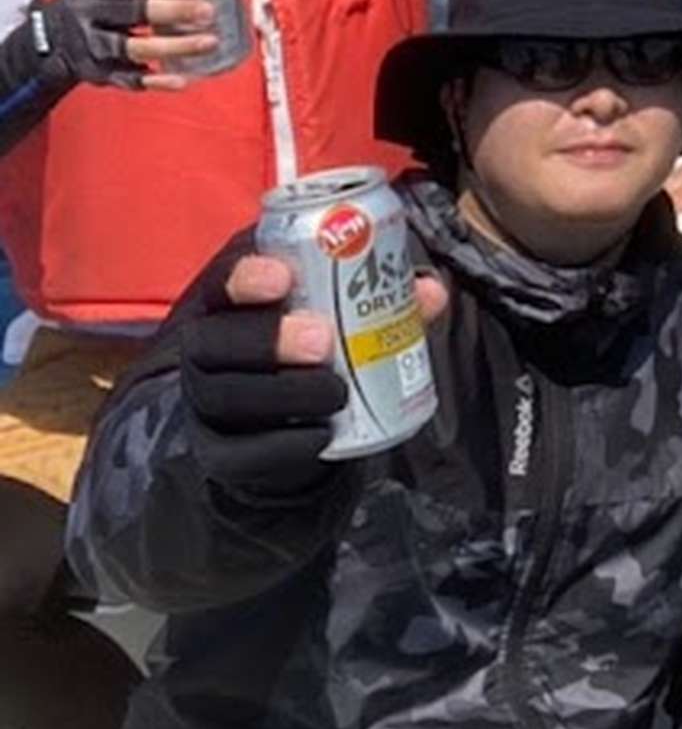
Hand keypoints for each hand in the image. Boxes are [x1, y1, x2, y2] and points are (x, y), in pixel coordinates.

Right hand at [35, 0, 218, 86]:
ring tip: (209, 41)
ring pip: (133, 48)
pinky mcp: (97, 73)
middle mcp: (85, 13)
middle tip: (208, 11)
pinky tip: (183, 78)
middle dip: (173, 11)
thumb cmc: (97, 1)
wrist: (52, 39)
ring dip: (174, 46)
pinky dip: (156, 80)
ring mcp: (90, 46)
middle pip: (131, 12)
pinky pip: (128, 79)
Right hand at [179, 242, 452, 491]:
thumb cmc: (306, 352)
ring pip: (226, 394)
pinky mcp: (216, 452)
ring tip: (336, 390)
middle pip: (216, 339)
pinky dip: (280, 445)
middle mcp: (205, 349)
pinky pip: (237, 452)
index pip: (224, 281)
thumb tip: (430, 291)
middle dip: (269, 338)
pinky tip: (318, 436)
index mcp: (229, 303)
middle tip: (322, 339)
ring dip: (284, 391)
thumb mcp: (332, 316)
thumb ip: (378, 299)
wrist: (277, 430)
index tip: (284, 276)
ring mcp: (204, 402)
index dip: (248, 277)